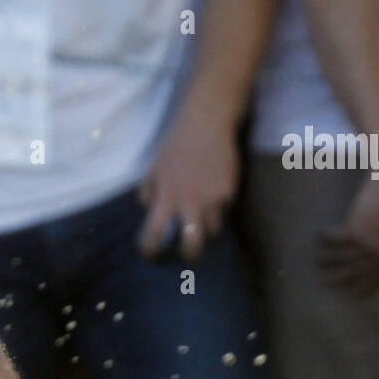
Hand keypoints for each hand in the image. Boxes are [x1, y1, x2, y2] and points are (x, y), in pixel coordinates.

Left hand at [138, 115, 237, 260]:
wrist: (206, 124)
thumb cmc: (176, 145)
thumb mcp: (154, 168)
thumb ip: (148, 191)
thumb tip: (148, 210)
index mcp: (166, 197)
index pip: (153, 232)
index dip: (150, 249)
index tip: (151, 254)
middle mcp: (190, 202)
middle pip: (192, 243)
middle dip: (189, 254)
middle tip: (187, 254)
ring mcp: (212, 198)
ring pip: (212, 227)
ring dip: (206, 225)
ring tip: (202, 212)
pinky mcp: (229, 191)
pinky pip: (224, 207)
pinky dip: (219, 204)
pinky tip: (215, 186)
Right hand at [317, 154, 378, 293]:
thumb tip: (378, 258)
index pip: (377, 280)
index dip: (360, 286)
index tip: (348, 289)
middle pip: (355, 274)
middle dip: (338, 279)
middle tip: (326, 280)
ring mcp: (368, 245)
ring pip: (341, 259)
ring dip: (325, 260)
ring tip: (317, 259)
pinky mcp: (354, 232)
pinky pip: (333, 240)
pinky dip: (325, 236)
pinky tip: (320, 234)